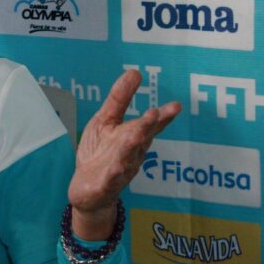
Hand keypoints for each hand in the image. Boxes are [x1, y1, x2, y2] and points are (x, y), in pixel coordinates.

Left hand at [67, 69, 180, 239]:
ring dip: (132, 146)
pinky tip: (116, 168)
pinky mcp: (104, 185)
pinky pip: (110, 180)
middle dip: (148, 126)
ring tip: (137, 133)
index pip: (150, 125)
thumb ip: (120, 99)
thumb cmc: (100, 153)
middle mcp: (131, 154)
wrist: (88, 191)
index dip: (162, 117)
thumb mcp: (106, 121)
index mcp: (133, 137)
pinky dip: (113, 175)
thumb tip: (135, 72)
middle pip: (140, 139)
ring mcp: (119, 170)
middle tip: (155, 113)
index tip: (175, 106)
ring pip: (127, 158)